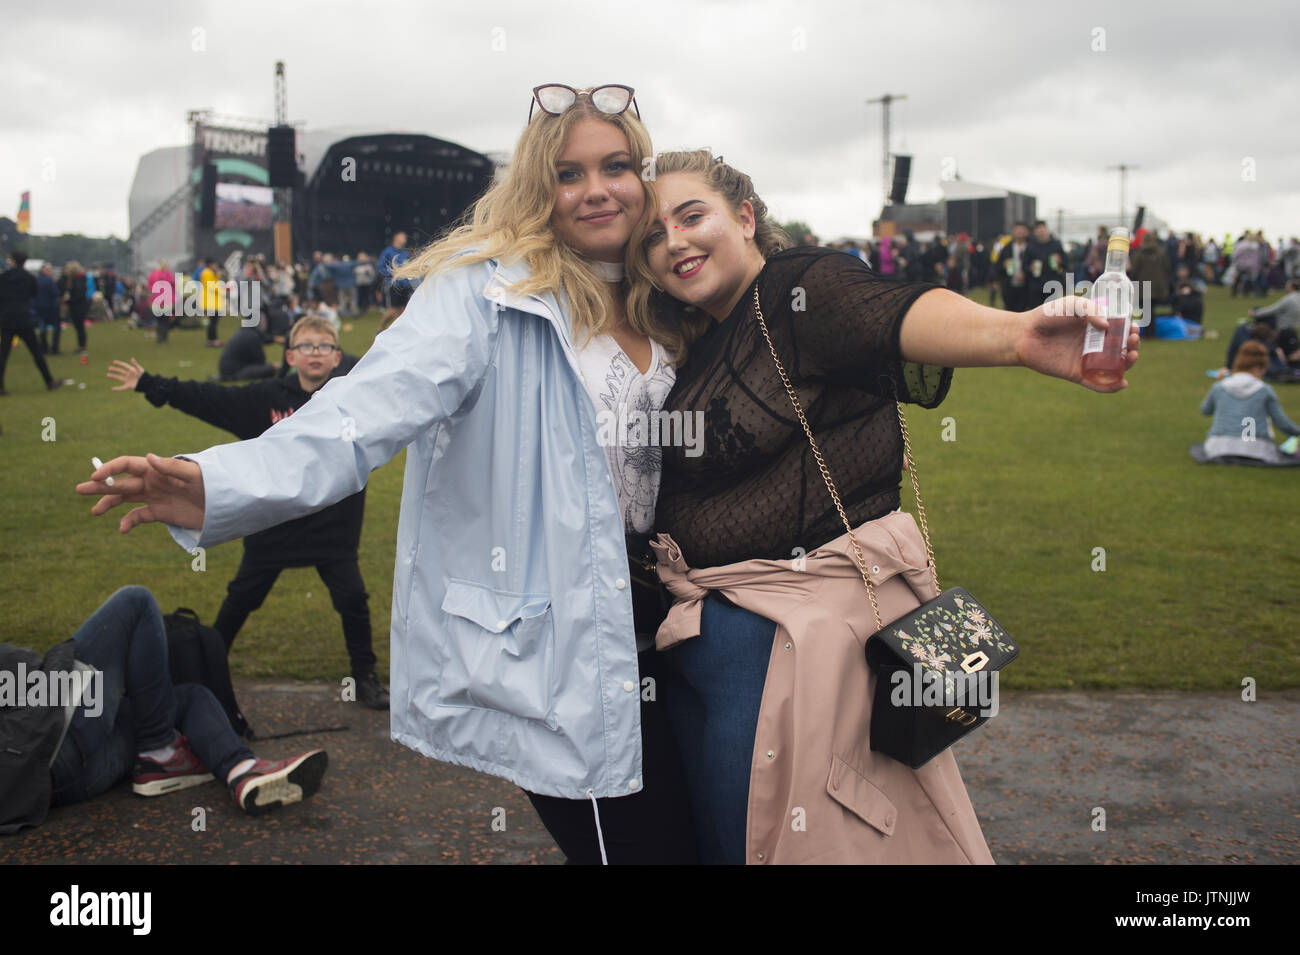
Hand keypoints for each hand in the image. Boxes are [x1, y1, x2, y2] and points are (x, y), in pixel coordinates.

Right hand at [76, 453, 205, 532]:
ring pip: (124, 499)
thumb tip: (148, 457)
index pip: (127, 465)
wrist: (224, 505)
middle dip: (100, 485)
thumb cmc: (212, 484)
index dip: (110, 469)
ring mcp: (154, 497)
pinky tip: (122, 529)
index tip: (95, 476)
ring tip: (94, 511)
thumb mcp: (194, 475)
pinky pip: (138, 517)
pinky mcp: (160, 513)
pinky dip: (129, 522)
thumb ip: (172, 467)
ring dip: (108, 503)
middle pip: (120, 482)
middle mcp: (151, 481)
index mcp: (157, 469)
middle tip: (79, 489)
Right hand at [106, 358, 144, 390]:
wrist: (148, 384)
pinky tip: (112, 389)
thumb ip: (135, 364)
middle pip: (120, 371)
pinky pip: (122, 387)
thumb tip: (131, 358)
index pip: (124, 366)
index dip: (119, 363)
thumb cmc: (145, 376)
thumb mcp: (140, 370)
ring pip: (119, 378)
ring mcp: (128, 380)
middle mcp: (129, 375)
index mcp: (132, 370)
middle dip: (115, 369)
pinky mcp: (129, 386)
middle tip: (109, 368)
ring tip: (107, 375)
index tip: (114, 362)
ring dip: (113, 376)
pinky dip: (117, 388)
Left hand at [1015, 295, 1139, 392]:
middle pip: (1121, 349)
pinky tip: (1122, 382)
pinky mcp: (1076, 374)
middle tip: (1133, 341)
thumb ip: (1090, 309)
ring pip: (1114, 367)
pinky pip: (1097, 383)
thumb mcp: (1072, 304)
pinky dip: (1111, 386)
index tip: (1134, 328)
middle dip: (1133, 346)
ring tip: (1132, 356)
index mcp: (1095, 328)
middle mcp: (1093, 345)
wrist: (1024, 335)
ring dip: (1129, 364)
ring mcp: (1086, 360)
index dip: (1131, 331)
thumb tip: (1108, 326)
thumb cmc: (1046, 316)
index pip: (1120, 331)